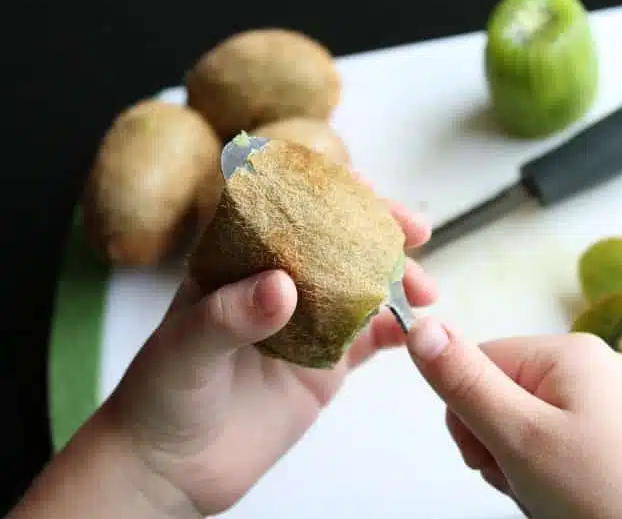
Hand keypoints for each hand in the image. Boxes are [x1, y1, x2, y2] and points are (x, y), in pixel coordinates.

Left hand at [99, 196, 436, 516]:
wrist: (171, 469)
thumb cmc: (160, 397)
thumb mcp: (183, 351)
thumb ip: (228, 317)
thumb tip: (283, 286)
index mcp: (237, 261)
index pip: (286, 208)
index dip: (328, 190)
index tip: (366, 188)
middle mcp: (277, 283)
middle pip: (336, 241)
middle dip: (379, 229)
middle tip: (416, 231)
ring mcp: (306, 323)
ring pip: (361, 285)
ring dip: (397, 278)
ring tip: (424, 290)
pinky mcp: (325, 364)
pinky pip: (368, 339)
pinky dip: (396, 330)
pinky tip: (416, 329)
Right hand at [405, 320, 621, 518]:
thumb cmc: (600, 497)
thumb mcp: (517, 436)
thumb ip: (464, 382)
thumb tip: (421, 325)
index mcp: (572, 352)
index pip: (480, 360)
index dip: (469, 412)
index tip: (487, 453)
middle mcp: (595, 368)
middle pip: (502, 391)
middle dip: (496, 441)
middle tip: (522, 477)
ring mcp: (609, 404)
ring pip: (525, 422)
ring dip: (518, 461)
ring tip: (546, 493)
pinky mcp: (616, 437)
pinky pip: (556, 440)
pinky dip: (546, 470)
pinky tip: (563, 496)